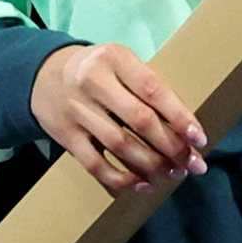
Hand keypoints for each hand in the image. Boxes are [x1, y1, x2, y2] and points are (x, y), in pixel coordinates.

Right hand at [32, 43, 207, 193]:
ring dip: (152, 165)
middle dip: (172, 147)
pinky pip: (96, 164)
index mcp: (114, 58)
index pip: (153, 90)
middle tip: (194, 164)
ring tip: (173, 173)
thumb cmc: (96, 71)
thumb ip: (145, 86)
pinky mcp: (65, 135)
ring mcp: (77, 110)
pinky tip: (143, 184)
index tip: (199, 138)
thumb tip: (184, 127)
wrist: (42, 75)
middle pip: (140, 121)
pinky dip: (122, 179)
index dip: (179, 116)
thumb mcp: (119, 63)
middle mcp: (93, 81)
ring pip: (121, 145)